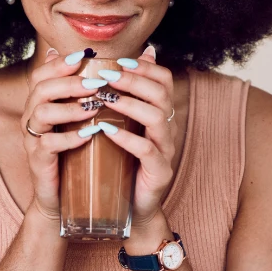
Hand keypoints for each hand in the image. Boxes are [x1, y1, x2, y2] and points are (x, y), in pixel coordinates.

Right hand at [21, 48, 103, 220]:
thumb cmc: (74, 151)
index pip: (42, 74)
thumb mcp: (80, 118)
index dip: (60, 63)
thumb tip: (98, 56)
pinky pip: (48, 145)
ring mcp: (33, 139)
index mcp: (40, 103)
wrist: (62, 195)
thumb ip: (85, 90)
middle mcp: (32, 117)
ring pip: (41, 114)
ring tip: (95, 107)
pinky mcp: (38, 161)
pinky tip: (89, 134)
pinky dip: (69, 138)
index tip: (83, 56)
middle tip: (96, 83)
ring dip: (70, 108)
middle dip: (69, 82)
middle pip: (40, 89)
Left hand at [94, 46, 177, 230]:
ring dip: (129, 104)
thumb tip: (117, 70)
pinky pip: (147, 150)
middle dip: (133, 80)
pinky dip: (126, 138)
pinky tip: (105, 130)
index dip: (144, 67)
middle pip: (161, 93)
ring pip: (156, 117)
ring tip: (105, 99)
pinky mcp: (159, 173)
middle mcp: (167, 129)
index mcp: (160, 114)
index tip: (118, 61)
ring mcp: (165, 151)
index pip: (164, 80)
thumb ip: (120, 98)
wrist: (131, 209)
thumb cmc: (123, 163)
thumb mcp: (121, 126)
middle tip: (106, 76)